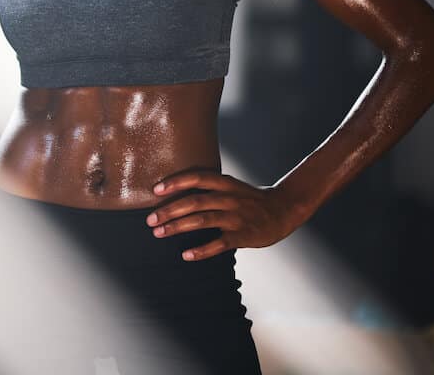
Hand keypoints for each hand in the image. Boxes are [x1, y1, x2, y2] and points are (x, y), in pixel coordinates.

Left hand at [145, 170, 307, 260]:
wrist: (284, 210)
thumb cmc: (250, 199)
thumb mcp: (231, 186)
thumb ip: (209, 188)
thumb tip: (176, 193)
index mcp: (225, 184)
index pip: (197, 177)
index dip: (176, 182)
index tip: (155, 190)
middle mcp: (229, 198)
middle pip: (195, 201)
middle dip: (170, 210)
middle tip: (149, 219)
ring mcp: (237, 217)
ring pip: (203, 220)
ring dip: (179, 227)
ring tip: (159, 233)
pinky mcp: (244, 235)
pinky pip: (220, 243)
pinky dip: (203, 250)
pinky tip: (187, 255)